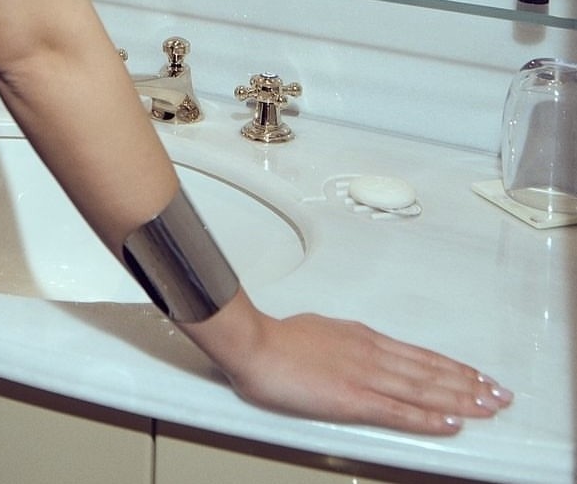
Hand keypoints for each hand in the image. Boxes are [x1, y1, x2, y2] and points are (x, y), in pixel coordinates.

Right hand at [184, 294, 512, 434]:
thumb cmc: (278, 340)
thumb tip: (351, 353)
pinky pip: (400, 411)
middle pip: (430, 371)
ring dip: (460, 398)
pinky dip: (429, 418)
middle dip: (468, 383)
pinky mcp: (354, 398)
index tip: (475, 375)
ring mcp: (365, 375)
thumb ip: (342, 345)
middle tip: (499, 393)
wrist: (255, 343)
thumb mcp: (319, 331)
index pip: (418, 355)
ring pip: (424, 389)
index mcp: (362, 338)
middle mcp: (371, 353)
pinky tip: (450, 423)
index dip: (450, 366)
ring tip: (487, 407)